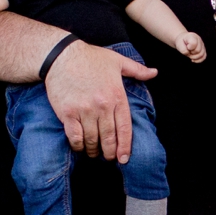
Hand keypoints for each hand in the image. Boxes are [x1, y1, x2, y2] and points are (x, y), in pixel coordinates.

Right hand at [46, 40, 156, 162]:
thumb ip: (137, 70)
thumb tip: (154, 73)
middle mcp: (102, 106)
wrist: (61, 55)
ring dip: (94, 151)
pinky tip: (80, 147)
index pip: (124, 128)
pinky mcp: (68, 113)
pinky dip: (78, 146)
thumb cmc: (90, 57)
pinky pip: (75, 137)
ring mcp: (84, 110)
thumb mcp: (117, 60)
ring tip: (94, 153)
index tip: (124, 158)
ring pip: (92, 140)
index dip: (125, 146)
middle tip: (109, 158)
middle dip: (110, 152)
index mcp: (116, 96)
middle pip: (109, 138)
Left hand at [176, 31, 207, 63]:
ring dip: (194, 57)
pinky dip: (198, 60)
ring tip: (189, 55)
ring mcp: (202, 45)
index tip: (186, 46)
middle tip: (187, 51)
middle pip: (198, 50)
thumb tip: (189, 54)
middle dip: (191, 53)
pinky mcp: (203, 50)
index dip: (189, 48)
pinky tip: (193, 60)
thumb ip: (183, 50)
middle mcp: (199, 40)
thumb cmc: (181, 42)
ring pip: (201, 54)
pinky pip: (204, 57)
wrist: (183, 40)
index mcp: (192, 36)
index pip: (194, 44)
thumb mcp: (179, 44)